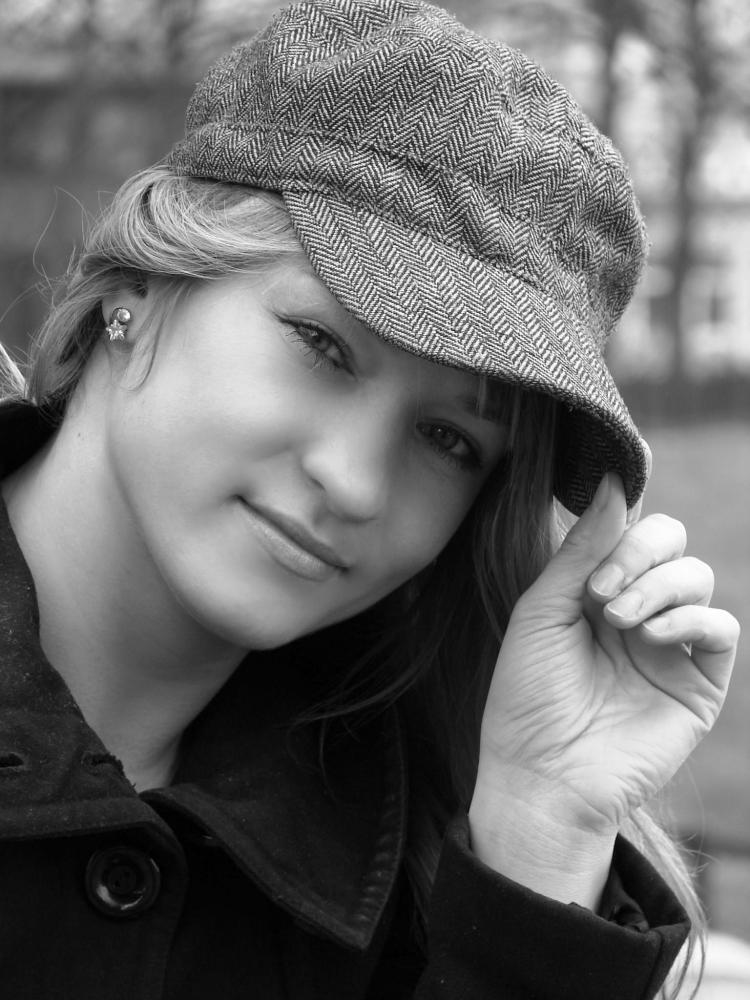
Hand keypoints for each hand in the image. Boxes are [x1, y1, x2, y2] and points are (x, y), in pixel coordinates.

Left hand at [469, 472, 738, 899]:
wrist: (543, 775)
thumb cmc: (527, 694)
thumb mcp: (542, 610)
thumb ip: (581, 549)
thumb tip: (615, 484)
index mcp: (594, 590)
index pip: (627, 529)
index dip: (619, 526)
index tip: (595, 544)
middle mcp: (636, 609)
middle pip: (669, 540)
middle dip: (639, 551)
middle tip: (602, 592)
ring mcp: (670, 645)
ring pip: (696, 577)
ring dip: (658, 585)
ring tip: (620, 620)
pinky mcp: (699, 682)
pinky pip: (721, 628)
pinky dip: (692, 619)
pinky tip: (654, 636)